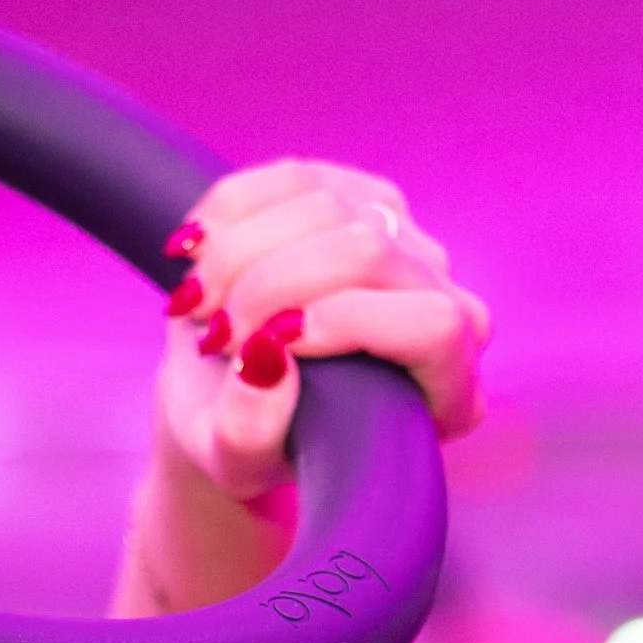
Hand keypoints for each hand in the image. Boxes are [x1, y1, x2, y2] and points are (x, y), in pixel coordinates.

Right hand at [155, 159, 488, 506]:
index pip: (434, 325)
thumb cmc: (249, 443)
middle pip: (370, 251)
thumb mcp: (232, 464)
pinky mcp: (356, 198)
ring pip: (326, 204)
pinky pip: (292, 177)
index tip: (260, 346)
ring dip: (235, 253)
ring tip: (194, 306)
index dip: (348, 322)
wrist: (228, 400)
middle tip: (209, 335)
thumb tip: (264, 358)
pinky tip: (195, 255)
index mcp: (448, 390)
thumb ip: (247, 434)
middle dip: (268, 285)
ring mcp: (406, 244)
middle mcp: (446, 306)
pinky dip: (228, 212)